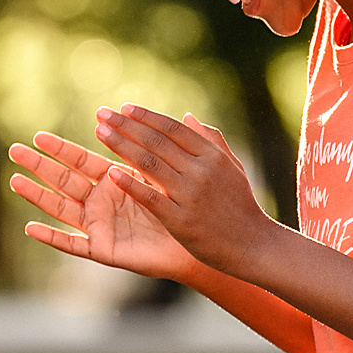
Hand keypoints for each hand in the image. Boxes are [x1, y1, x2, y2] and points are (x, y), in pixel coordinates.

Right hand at [8, 130, 203, 280]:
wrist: (193, 245)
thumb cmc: (181, 209)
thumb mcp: (166, 173)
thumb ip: (157, 149)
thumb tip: (175, 114)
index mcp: (113, 180)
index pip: (80, 160)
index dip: (60, 149)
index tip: (38, 135)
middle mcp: (100, 201)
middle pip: (63, 179)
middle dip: (39, 165)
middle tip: (14, 150)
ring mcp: (98, 225)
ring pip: (61, 208)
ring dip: (38, 194)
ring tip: (14, 180)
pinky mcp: (102, 249)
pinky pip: (73, 244)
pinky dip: (52, 237)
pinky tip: (30, 228)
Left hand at [92, 104, 276, 272]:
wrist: (252, 245)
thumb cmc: (240, 204)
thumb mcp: (232, 167)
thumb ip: (210, 139)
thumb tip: (187, 115)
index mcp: (212, 155)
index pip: (172, 128)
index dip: (146, 116)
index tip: (123, 107)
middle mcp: (201, 170)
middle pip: (156, 141)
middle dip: (125, 125)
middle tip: (101, 113)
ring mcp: (191, 195)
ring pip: (149, 163)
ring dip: (121, 145)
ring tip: (100, 132)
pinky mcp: (181, 220)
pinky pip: (151, 197)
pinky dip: (130, 183)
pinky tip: (111, 172)